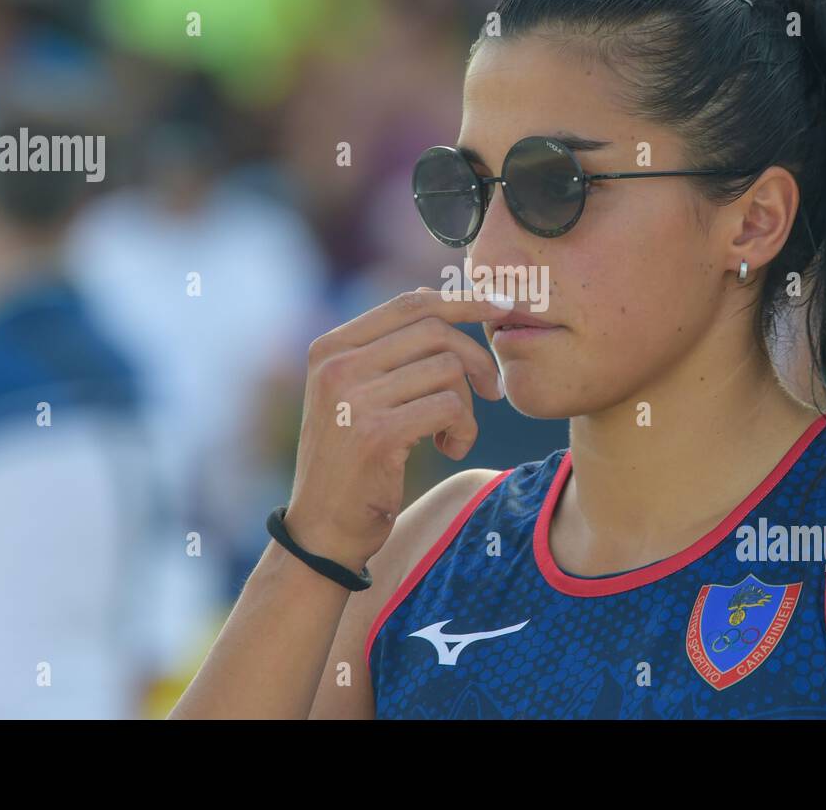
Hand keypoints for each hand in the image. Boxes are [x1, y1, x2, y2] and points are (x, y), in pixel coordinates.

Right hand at [281, 287, 511, 568]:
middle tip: (492, 390)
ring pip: (447, 368)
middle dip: (477, 358)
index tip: (503, 306)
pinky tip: (448, 448)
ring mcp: (352, 397)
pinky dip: (463, 429)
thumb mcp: (356, 394)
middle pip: (435, 330)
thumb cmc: (352, 462)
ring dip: (466, 405)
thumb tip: (437, 294)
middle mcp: (336, 365)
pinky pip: (449, 407)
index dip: (463, 300)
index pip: (409, 303)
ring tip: (453, 433)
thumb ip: (387, 349)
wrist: (323, 530)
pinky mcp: (376, 433)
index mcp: (330, 347)